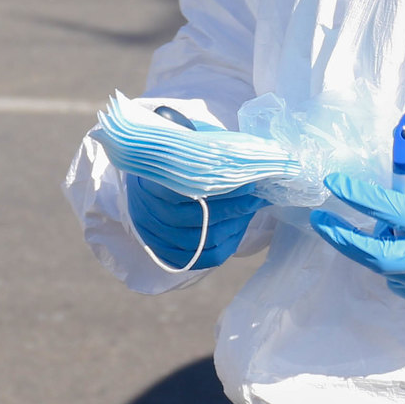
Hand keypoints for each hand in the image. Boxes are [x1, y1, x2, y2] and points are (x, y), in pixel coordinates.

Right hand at [124, 121, 267, 270]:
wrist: (148, 175)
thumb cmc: (174, 157)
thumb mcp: (187, 145)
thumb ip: (212, 151)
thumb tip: (253, 157)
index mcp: (152, 181)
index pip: (186, 189)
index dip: (222, 190)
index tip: (248, 182)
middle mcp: (150, 211)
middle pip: (195, 218)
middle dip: (234, 208)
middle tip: (256, 197)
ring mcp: (155, 235)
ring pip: (200, 241)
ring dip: (233, 226)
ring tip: (250, 210)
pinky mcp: (164, 251)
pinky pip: (200, 258)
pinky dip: (224, 245)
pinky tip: (238, 228)